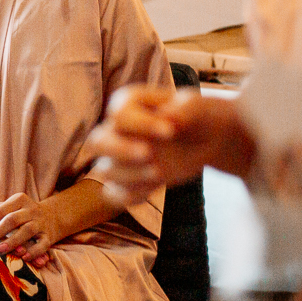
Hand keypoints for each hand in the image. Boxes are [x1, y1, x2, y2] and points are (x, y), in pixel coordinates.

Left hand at [0, 192, 60, 265]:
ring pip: (27, 230)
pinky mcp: (49, 236)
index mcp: (19, 200)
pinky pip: (42, 244)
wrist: (52, 217)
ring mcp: (41, 222)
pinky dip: (34, 251)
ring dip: (12, 241)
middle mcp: (31, 209)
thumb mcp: (8, 209)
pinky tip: (24, 257)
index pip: (0, 210)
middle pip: (12, 219)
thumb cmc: (22, 214)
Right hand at [83, 85, 257, 198]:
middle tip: (148, 154)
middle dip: (119, 150)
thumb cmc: (196, 115)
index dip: (141, 124)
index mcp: (129, 104)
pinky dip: (130, 196)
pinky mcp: (128, 180)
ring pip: (105, 171)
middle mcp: (118, 130)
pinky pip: (114, 194)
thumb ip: (184, 110)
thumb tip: (169, 119)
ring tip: (160, 172)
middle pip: (96, 142)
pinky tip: (155, 187)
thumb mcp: (196, 107)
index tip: (170, 131)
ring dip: (130, 174)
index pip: (119, 115)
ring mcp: (120, 157)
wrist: (205, 138)